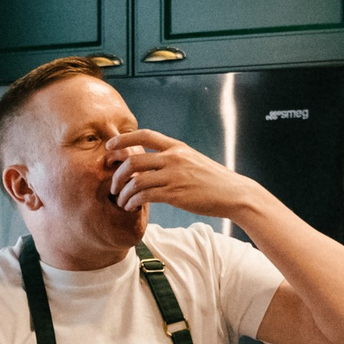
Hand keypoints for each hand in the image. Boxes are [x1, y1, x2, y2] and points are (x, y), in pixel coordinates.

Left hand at [103, 129, 267, 221]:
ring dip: (123, 192)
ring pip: (136, 180)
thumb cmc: (213, 180)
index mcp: (177, 147)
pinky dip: (133, 202)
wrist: (234, 194)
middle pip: (134, 160)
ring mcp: (174, 176)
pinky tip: (130, 207)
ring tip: (121, 201)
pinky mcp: (175, 194)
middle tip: (114, 185)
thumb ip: (173, 158)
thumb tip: (154, 161)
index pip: (144, 135)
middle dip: (118, 174)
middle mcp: (174, 158)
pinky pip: (145, 196)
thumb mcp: (193, 160)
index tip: (110, 146)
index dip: (123, 139)